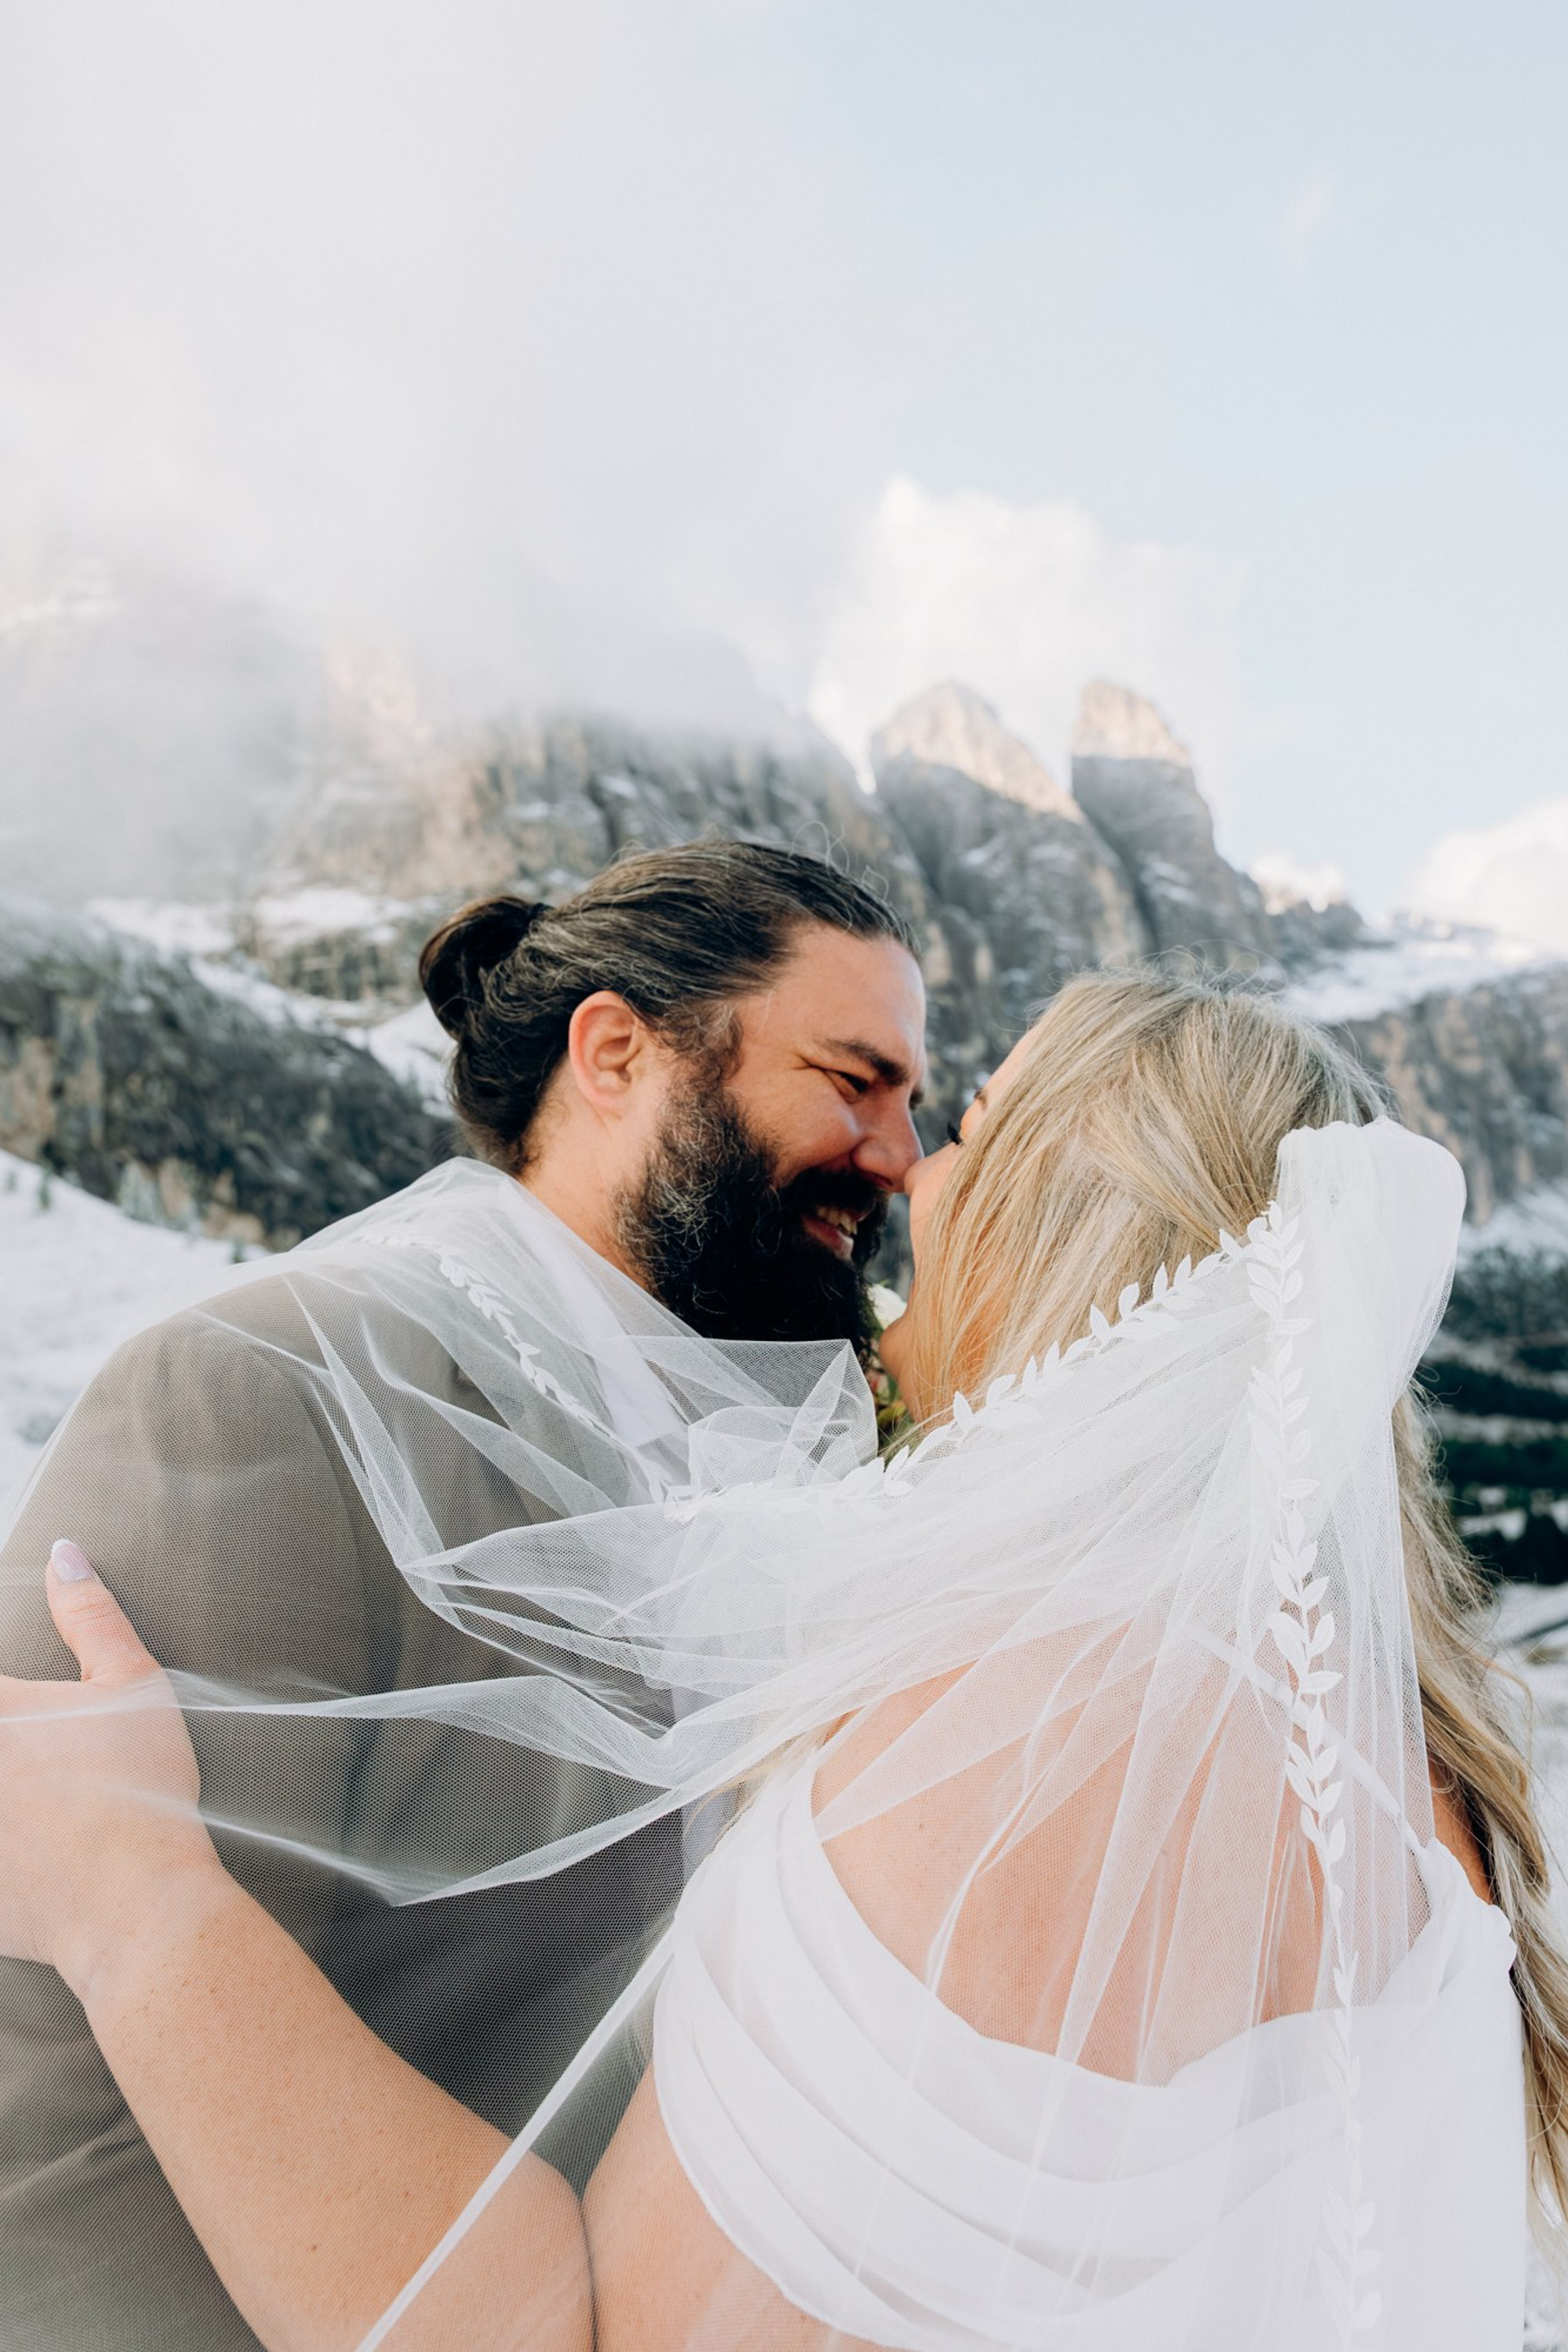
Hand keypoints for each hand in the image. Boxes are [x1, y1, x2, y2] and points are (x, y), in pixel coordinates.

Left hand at [0, 1541, 223, 2001]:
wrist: (133, 1901)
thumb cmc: (138, 1790)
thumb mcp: (130, 1684)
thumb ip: (90, 1614)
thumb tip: (66, 1555)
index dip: (6, 1698)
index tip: (18, 1707)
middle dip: (10, 1739)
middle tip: (34, 1755)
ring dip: (3, 1791)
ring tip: (29, 1793)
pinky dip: (1, 1851)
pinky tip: (21, 1846)